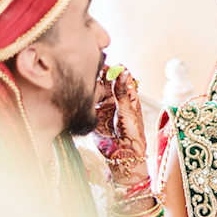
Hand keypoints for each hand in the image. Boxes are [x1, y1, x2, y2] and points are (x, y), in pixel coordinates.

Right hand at [94, 67, 148, 184]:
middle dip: (103, 73)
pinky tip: (83, 89)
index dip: (117, 70)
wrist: (123, 151)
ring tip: (88, 76)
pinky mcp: (95, 113)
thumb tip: (123, 71)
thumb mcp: (127, 110)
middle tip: (96, 67)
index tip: (110, 64)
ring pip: (97, 89)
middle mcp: (115, 99)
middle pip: (108, 81)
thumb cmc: (132, 132)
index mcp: (128, 96)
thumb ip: (122, 91)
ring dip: (93, 82)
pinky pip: (89, 100)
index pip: (122, 77)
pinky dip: (86, 94)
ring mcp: (104, 105)